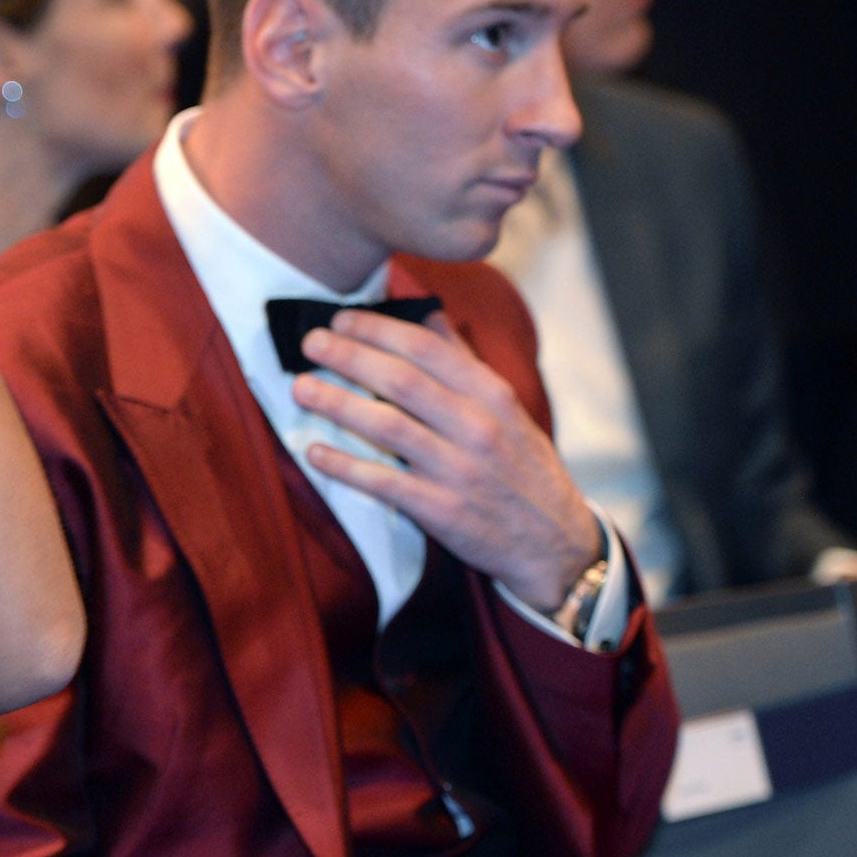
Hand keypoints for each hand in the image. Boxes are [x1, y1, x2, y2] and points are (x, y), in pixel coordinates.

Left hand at [296, 309, 601, 610]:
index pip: (426, 348)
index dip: (378, 330)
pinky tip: (314, 453)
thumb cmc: (521, 467)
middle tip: (309, 343)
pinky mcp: (442, 511)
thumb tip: (428, 314)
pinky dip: (345, 466)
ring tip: (302, 388)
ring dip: (338, 404)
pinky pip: (383, 482)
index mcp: (492, 394)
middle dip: (349, 356)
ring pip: (387, 427)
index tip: (341, 321)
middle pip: (401, 380)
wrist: (554, 542)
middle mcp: (477, 426)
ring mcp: (459, 469)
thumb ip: (464, 363)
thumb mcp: (508, 408)